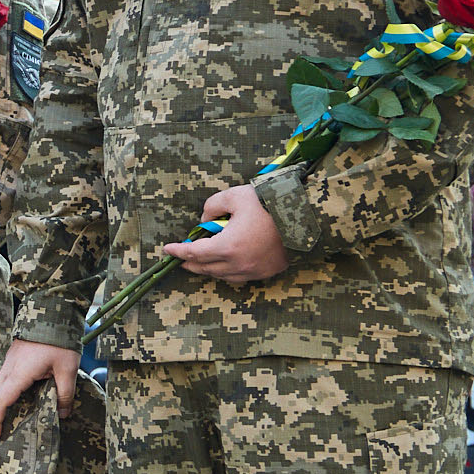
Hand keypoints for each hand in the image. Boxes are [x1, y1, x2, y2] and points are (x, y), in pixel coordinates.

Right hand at [0, 340, 80, 441]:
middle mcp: (9, 369)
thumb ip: (65, 394)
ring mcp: (9, 362)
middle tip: (4, 429)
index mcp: (19, 374)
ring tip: (13, 415)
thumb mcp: (67, 369)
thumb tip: (63, 415)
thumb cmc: (58, 340)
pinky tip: (22, 396)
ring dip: (0, 402)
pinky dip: (6, 391)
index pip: (0, 402)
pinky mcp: (13, 357)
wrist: (50, 312)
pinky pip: (3, 379)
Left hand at [162, 183, 287, 284]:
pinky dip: (228, 272)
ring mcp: (254, 271)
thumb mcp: (234, 196)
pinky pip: (241, 277)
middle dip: (190, 264)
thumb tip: (205, 221)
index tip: (167, 249)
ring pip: (222, 276)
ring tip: (201, 262)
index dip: (178, 252)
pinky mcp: (268, 272)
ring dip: (209, 269)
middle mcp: (238, 265)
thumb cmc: (269, 205)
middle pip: (205, 268)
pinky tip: (225, 265)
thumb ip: (212, 207)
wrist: (306, 218)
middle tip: (181, 258)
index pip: (193, 253)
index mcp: (227, 247)